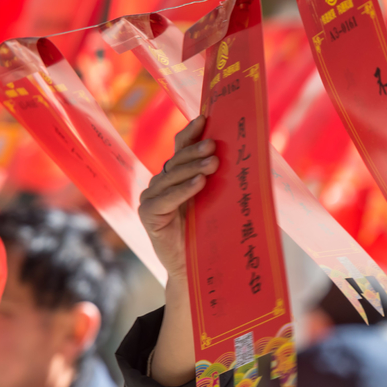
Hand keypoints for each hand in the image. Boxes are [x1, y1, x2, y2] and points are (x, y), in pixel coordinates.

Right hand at [138, 117, 215, 279]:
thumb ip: (215, 179)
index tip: (205, 118)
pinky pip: (166, 198)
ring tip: (213, 163)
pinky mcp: (147, 214)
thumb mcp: (213, 200)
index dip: (190, 133)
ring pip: (171, 177)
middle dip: (195, 151)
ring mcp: (150, 198)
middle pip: (176, 161)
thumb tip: (238, 153)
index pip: (180, 149)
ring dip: (192, 168)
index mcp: (174, 177)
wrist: (194, 267)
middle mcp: (159, 184)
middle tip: (214, 145)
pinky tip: (199, 183)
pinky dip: (183, 190)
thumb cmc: (208, 233)